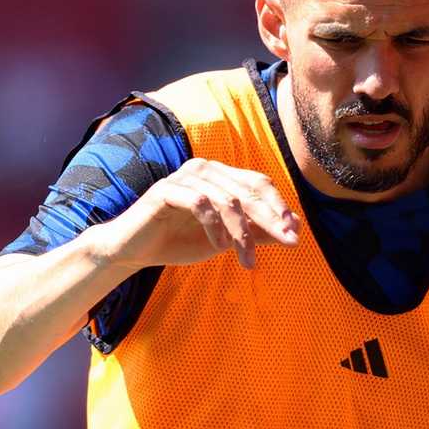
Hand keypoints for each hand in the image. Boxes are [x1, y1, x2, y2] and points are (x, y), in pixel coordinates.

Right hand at [105, 158, 299, 270]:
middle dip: (271, 219)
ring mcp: (184, 177)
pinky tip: (219, 246)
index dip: (279, 206)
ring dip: (242, 233)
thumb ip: (256, 232)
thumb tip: (295, 229)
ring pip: (228, 199)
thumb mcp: (225, 240)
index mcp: (219, 176)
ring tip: (246, 259)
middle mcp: (204, 169)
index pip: (258, 183)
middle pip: (248, 190)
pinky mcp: (166, 190)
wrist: (134, 250)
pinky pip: (200, 203)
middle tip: (288, 243)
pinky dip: (214, 226)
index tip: (294, 234)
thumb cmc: (179, 241)